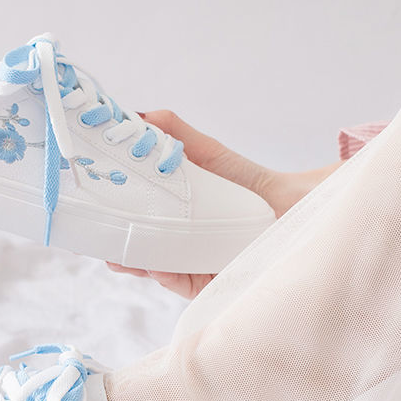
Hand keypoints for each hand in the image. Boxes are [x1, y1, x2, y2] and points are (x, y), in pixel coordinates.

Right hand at [107, 110, 342, 298]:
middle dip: (117, 244)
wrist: (307, 211)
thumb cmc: (261, 189)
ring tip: (111, 254)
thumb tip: (143, 115)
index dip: (117, 216)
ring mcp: (197, 266)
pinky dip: (163, 274)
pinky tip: (147, 263)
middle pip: (143, 247)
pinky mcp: (213, 285)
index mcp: (182, 217)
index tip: (94, 205)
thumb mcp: (215, 159)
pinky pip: (182, 282)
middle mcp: (186, 244)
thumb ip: (182, 139)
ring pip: (157, 268)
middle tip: (94, 237)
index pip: (142, 219)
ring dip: (133, 262)